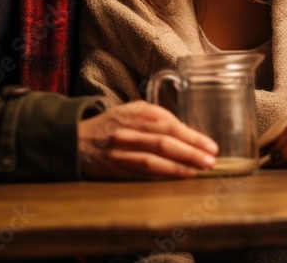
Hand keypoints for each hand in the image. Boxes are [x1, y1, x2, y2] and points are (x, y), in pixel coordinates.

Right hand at [78, 101, 218, 179]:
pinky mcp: (115, 165)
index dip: (192, 134)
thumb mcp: (131, 112)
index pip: (169, 122)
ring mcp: (120, 147)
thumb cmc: (111, 126)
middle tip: (211, 158)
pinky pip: (143, 169)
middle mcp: (128, 127)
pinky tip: (180, 175)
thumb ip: (155, 119)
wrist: (75, 140)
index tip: (210, 145)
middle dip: (191, 149)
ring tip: (200, 168)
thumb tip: (189, 135)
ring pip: (155, 155)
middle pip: (164, 138)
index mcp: (135, 111)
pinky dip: (165, 172)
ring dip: (181, 163)